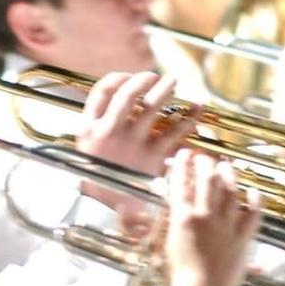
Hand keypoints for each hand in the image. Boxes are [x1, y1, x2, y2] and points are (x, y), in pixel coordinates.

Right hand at [77, 71, 196, 175]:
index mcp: (89, 128)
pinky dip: (189, 116)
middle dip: (144, 80)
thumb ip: (99, 124)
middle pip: (128, 94)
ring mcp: (132, 143)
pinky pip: (175, 130)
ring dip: (165, 89)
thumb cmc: (99, 177)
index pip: (102, 91)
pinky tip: (197, 107)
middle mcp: (109, 131)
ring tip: (174, 82)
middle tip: (155, 76)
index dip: (119, 78)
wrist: (107, 209)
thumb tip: (125, 100)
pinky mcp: (153, 156)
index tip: (130, 77)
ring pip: (152, 106)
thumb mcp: (87, 148)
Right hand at [164, 150, 260, 285]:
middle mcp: (205, 216)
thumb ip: (173, 221)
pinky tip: (255, 191)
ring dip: (229, 175)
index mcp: (182, 218)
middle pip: (207, 180)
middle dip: (206, 164)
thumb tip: (175, 205)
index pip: (181, 183)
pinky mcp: (242, 239)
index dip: (182, 165)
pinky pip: (253, 215)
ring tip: (227, 165)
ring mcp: (226, 226)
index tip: (184, 154)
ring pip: (231, 192)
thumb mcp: (167, 243)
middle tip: (205, 157)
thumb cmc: (179, 276)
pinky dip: (256, 201)